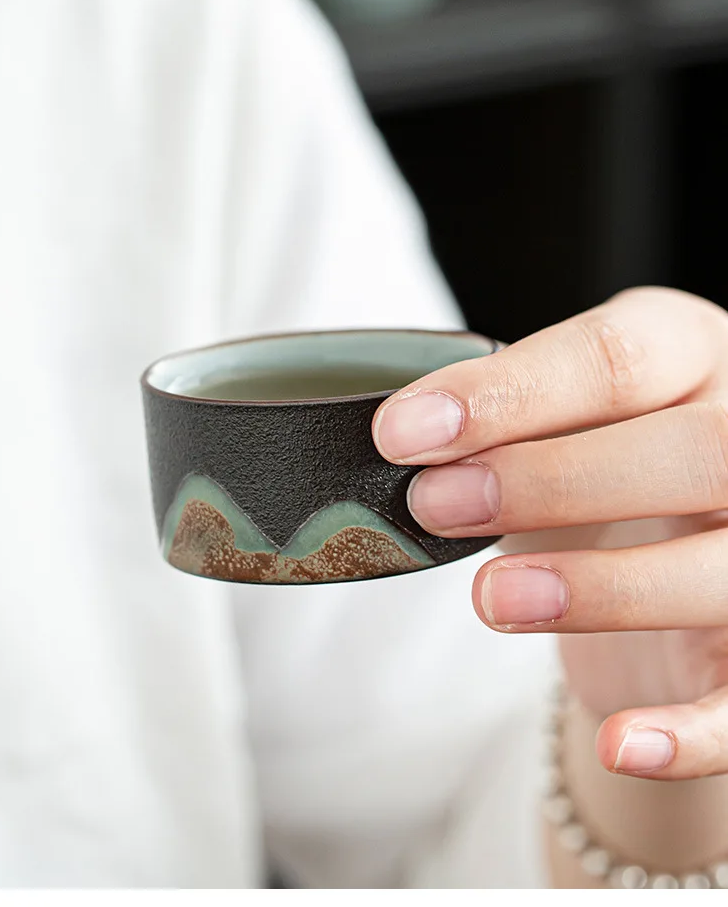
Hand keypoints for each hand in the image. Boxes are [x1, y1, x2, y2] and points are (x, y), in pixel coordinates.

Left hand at [373, 287, 727, 781]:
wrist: (654, 545)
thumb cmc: (593, 463)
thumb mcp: (553, 422)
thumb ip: (502, 422)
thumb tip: (406, 441)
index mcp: (691, 355)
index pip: (617, 361)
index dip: (506, 395)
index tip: (403, 432)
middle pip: (694, 453)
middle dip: (554, 479)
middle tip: (435, 503)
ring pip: (727, 570)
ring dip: (606, 589)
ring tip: (491, 598)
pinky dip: (692, 732)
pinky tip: (622, 744)